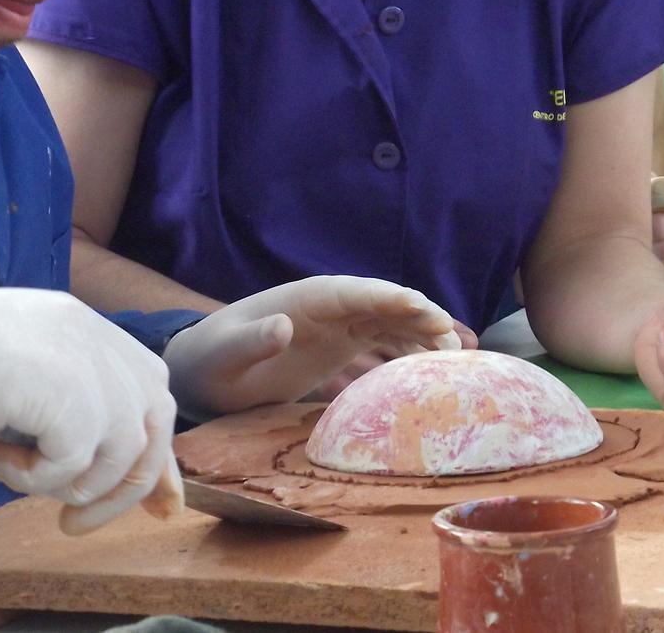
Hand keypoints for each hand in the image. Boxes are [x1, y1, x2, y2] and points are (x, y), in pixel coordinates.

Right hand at [0, 288, 181, 533]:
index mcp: (78, 327)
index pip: (151, 391)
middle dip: (126, 488)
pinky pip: (76, 461)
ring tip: (4, 469)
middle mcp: (89, 332)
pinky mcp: (63, 384)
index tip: (160, 509)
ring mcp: (80, 352)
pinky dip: (32, 477)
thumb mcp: (12, 394)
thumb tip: (110, 481)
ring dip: (63, 484)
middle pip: (153, 421)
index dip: (157, 455)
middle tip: (71, 527)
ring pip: (121, 451)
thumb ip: (64, 416)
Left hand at [163, 276, 460, 413]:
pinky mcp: (345, 347)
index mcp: (305, 298)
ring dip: (424, 335)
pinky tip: (439, 367)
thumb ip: (253, 341)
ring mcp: (341, 326)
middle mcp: (330, 307)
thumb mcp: (225, 354)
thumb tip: (283, 327)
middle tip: (451, 336)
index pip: (353, 292)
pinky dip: (413, 351)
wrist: (205, 371)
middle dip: (418, 315)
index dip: (386, 297)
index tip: (417, 305)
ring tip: (458, 356)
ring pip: (392, 323)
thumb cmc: (211, 361)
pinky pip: (387, 343)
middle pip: (382, 305)